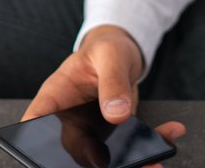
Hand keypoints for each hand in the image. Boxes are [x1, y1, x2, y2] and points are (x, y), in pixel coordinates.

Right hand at [23, 25, 185, 165]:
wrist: (122, 53)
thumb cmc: (106, 48)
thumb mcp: (110, 55)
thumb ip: (112, 82)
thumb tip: (116, 114)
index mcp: (56, 96)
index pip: (36, 119)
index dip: (34, 140)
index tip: (47, 156)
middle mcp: (69, 120)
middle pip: (72, 150)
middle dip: (96, 162)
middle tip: (123, 163)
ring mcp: (91, 131)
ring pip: (103, 158)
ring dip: (130, 161)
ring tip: (153, 160)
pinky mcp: (114, 136)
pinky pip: (130, 146)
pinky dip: (152, 144)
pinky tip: (170, 133)